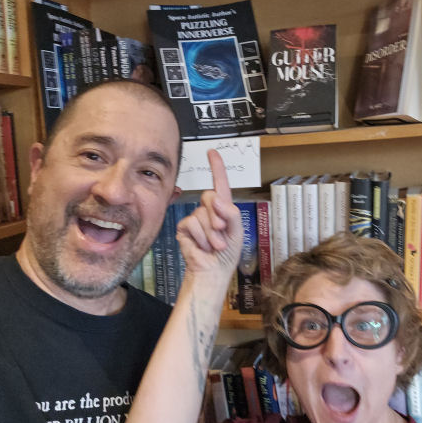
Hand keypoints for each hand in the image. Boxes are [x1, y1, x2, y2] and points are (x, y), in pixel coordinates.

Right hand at [176, 149, 242, 280]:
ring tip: (214, 246)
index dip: (216, 167)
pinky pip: (192, 223)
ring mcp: (195, 218)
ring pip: (201, 214)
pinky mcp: (184, 227)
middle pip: (209, 196)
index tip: (212, 152)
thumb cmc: (227, 253)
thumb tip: (217, 198)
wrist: (214, 270)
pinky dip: (201, 237)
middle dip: (218, 216)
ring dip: (211, 234)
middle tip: (222, 233)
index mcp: (223, 207)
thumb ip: (231, 214)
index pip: (220, 183)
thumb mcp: (237, 231)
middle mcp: (208, 209)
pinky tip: (203, 246)